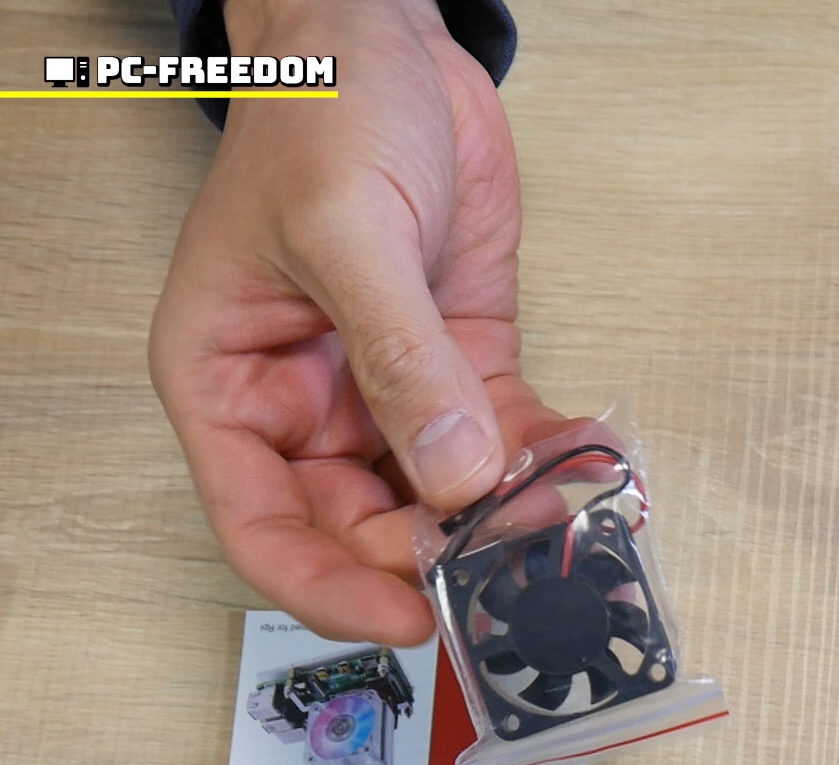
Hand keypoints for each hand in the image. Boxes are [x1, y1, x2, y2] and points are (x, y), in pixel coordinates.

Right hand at [150, 0, 567, 644]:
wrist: (388, 42)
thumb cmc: (321, 113)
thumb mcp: (348, 235)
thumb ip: (399, 359)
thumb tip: (452, 474)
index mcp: (231, 385)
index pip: (265, 528)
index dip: (332, 587)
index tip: (410, 615)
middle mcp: (306, 403)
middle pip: (365, 525)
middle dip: (439, 550)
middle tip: (513, 556)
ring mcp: (387, 389)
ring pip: (443, 492)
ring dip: (506, 513)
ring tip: (569, 508)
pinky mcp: (461, 364)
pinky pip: (502, 437)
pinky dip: (546, 459)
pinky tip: (590, 461)